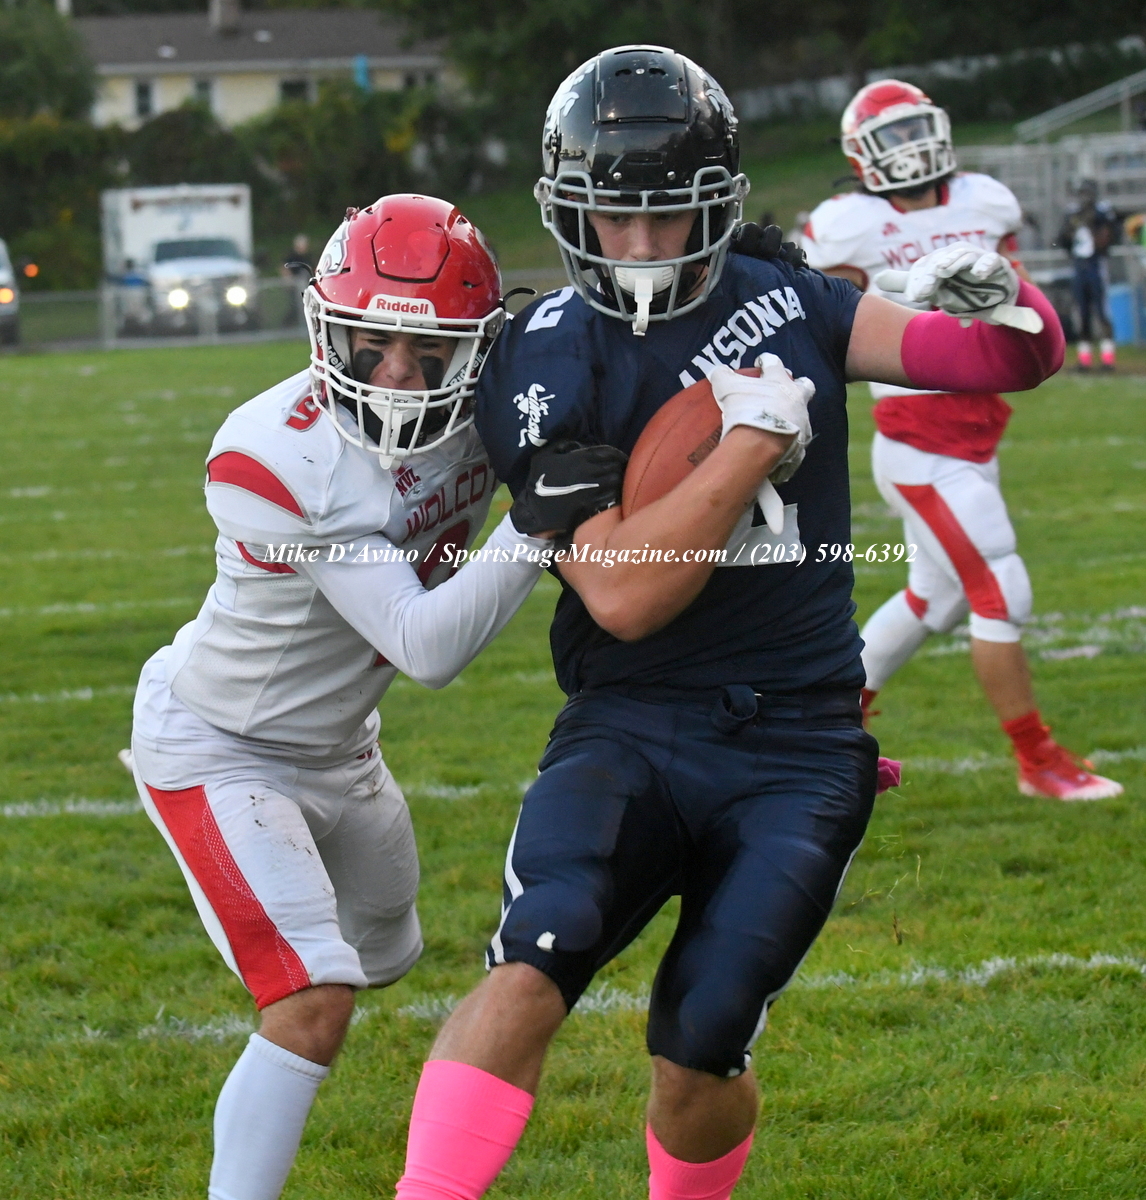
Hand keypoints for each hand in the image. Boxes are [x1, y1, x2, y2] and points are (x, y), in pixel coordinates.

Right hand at [510, 441, 627, 536]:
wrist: (534, 510)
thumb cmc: (538, 482)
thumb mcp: (544, 456)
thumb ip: (562, 446)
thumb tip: (579, 444)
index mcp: (578, 460)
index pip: (607, 453)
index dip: (617, 454)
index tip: (620, 456)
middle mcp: (587, 473)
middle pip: (614, 466)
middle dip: (621, 466)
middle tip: (625, 468)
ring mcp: (591, 490)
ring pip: (615, 481)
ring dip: (620, 479)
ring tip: (623, 479)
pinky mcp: (591, 505)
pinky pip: (610, 497)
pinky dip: (615, 493)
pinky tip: (616, 493)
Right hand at [709, 353, 814, 483]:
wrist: (760, 444)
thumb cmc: (746, 409)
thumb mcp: (727, 387)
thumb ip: (722, 376)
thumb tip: (717, 371)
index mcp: (780, 381)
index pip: (775, 364)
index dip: (767, 362)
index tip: (761, 363)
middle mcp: (797, 398)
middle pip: (804, 386)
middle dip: (796, 385)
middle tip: (782, 391)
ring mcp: (802, 422)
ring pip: (802, 415)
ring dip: (791, 416)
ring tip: (776, 423)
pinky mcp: (801, 445)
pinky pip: (796, 441)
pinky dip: (787, 441)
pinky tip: (776, 445)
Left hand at [874, 242, 1019, 323]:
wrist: (992, 299)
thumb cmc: (960, 289)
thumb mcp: (932, 288)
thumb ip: (908, 282)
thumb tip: (878, 277)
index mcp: (940, 262)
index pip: (926, 268)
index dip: (919, 281)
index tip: (914, 296)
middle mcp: (957, 257)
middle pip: (942, 261)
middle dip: (932, 274)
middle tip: (924, 289)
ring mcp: (977, 259)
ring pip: (965, 256)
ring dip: (954, 263)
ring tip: (943, 270)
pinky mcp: (997, 266)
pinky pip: (992, 261)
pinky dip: (986, 265)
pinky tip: (979, 273)